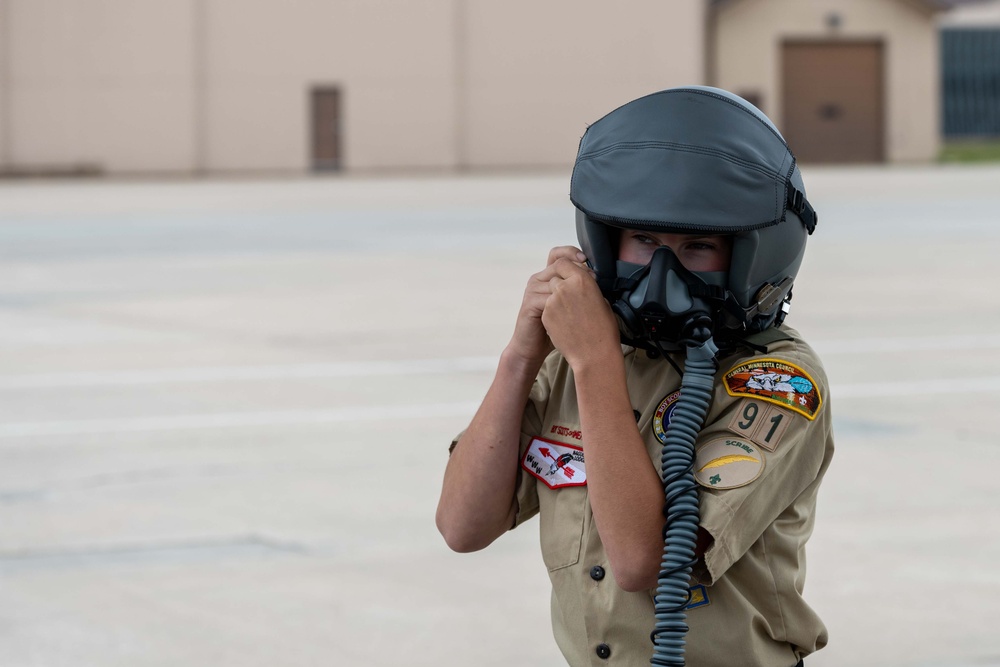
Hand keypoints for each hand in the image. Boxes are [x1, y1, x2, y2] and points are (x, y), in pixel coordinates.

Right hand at [507, 246, 589, 365]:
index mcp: (547, 277)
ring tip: (585, 300)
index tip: (586, 260)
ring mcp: (532, 291)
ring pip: (555, 281)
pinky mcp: (529, 303)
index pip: (557, 255)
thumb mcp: (567, 304)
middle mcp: (538, 280)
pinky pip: (549, 298)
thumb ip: (575, 289)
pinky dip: (563, 305)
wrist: (533, 347)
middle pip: (558, 265)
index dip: (571, 253)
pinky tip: (573, 313)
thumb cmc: (554, 327)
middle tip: (592, 281)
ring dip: (572, 291)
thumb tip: (596, 278)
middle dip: (577, 272)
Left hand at [540, 254, 619, 369]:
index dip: (566, 268)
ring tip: (569, 312)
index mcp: (582, 279)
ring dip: (556, 297)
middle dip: (560, 283)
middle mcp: (565, 286)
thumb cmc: (604, 330)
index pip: (565, 262)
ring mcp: (553, 300)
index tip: (569, 274)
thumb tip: (582, 284)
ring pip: (550, 292)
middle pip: (555, 276)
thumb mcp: (602, 301)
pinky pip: (547, 307)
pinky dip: (553, 312)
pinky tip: (564, 322)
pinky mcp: (546, 314)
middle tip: (569, 296)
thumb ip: (588, 287)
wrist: (593, 354)